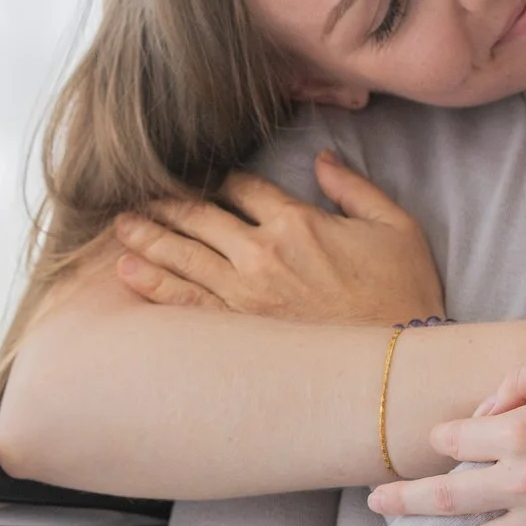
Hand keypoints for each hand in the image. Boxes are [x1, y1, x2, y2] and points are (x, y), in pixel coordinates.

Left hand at [111, 152, 445, 324]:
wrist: (396, 368)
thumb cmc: (404, 295)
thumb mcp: (395, 227)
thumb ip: (354, 188)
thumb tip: (323, 158)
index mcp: (296, 222)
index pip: (243, 186)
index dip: (221, 177)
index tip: (203, 175)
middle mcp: (261, 254)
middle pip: (200, 217)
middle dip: (167, 203)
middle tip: (137, 193)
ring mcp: (243, 295)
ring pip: (182, 256)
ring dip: (148, 237)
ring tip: (121, 225)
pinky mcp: (237, 331)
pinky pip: (185, 303)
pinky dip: (154, 284)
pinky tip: (127, 272)